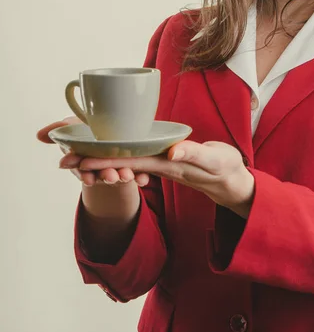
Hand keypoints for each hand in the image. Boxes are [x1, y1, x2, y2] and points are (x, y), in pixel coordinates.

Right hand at [36, 116, 150, 186]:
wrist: (111, 134)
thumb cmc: (87, 130)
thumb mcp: (74, 126)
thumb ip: (60, 130)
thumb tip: (39, 135)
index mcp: (84, 159)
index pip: (82, 169)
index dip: (84, 174)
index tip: (88, 178)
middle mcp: (99, 166)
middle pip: (101, 173)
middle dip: (105, 175)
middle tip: (110, 176)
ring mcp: (115, 168)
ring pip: (119, 174)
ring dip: (122, 176)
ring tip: (127, 176)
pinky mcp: (133, 168)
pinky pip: (138, 175)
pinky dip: (141, 178)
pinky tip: (144, 179)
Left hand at [62, 140, 255, 217]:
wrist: (232, 181)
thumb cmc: (226, 169)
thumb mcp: (215, 160)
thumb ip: (195, 155)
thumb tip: (171, 153)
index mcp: (166, 165)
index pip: (128, 162)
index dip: (102, 161)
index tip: (77, 160)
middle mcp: (158, 165)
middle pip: (120, 163)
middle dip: (92, 161)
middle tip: (62, 159)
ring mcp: (161, 163)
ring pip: (126, 161)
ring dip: (102, 159)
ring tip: (77, 156)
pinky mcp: (166, 158)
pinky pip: (138, 158)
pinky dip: (120, 155)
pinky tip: (111, 150)